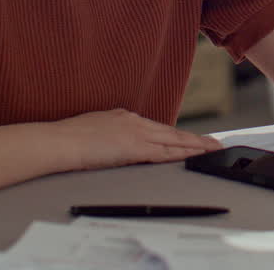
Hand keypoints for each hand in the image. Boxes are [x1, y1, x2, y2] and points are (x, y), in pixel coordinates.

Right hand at [54, 108, 222, 170]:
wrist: (59, 141)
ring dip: (195, 146)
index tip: (188, 138)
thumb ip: (108, 134)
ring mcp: (136, 134)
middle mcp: (134, 122)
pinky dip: (181, 154)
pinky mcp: (135, 147)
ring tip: (212, 149)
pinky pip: (164, 152)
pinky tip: (193, 156)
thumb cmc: (67, 138)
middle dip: (194, 138)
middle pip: (171, 132)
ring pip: (173, 140)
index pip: (156, 128)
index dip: (174, 134)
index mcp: (123, 117)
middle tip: (213, 142)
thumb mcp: (92, 130)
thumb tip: (112, 143)